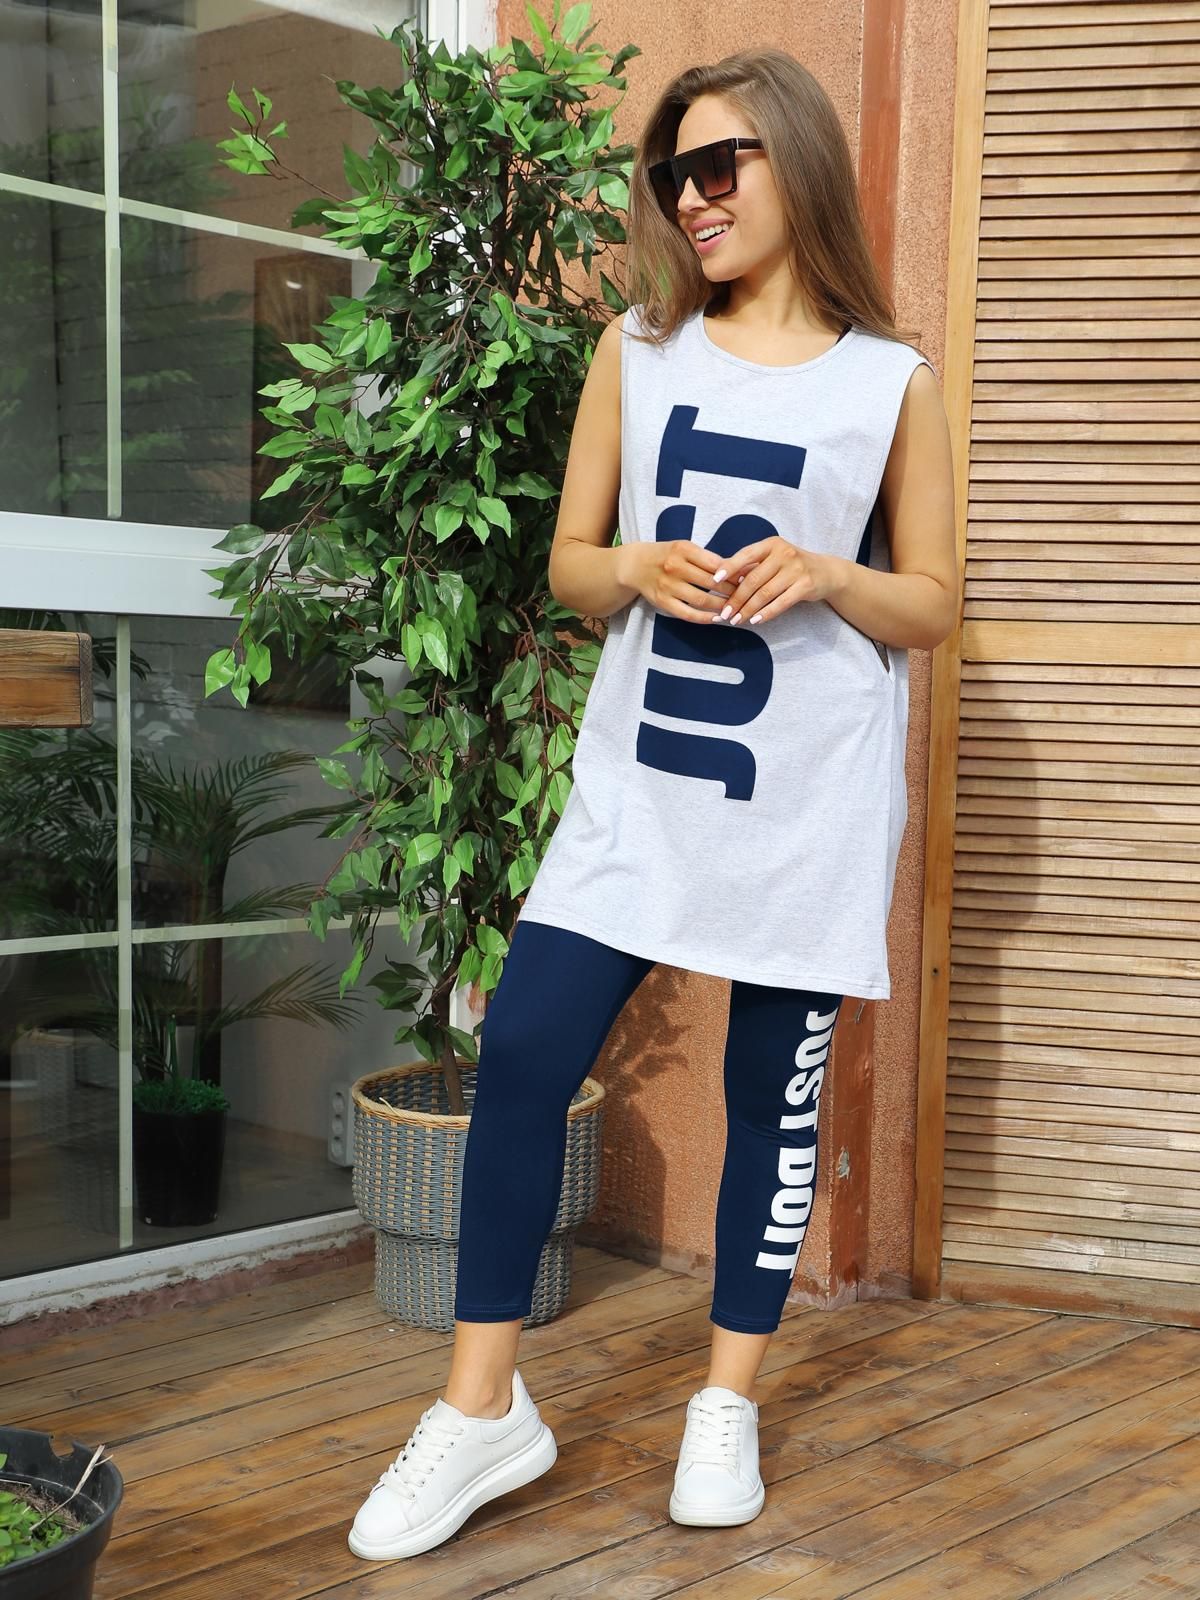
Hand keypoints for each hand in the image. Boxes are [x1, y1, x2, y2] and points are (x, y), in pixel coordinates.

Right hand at [620, 540, 739, 623]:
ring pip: (702, 599)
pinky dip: (705, 618)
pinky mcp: (663, 601)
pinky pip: (687, 614)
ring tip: (734, 609)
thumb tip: (738, 571)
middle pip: (711, 582)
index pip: (716, 564)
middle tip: (745, 597)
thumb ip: (707, 558)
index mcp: (684, 549)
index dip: (734, 574)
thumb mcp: (685, 548)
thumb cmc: (666, 555)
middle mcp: (675, 567)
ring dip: (721, 606)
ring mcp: (668, 586)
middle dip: (732, 591)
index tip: (747, 580)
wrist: (635, 565)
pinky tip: (717, 619)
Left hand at [711, 537, 840, 626]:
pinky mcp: (806, 585)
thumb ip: (750, 566)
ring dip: (749, 609)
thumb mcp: (771, 559)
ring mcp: (796, 569)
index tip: (714, 581)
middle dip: (736, 598)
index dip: (729, 568)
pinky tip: (756, 620)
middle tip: (725, 613)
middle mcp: (784, 553)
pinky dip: (767, 613)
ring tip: (737, 620)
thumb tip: (720, 576)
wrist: (825, 572)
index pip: (745, 555)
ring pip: (765, 593)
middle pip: (753, 579)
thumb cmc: (791, 566)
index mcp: (771, 544)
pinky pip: (782, 602)